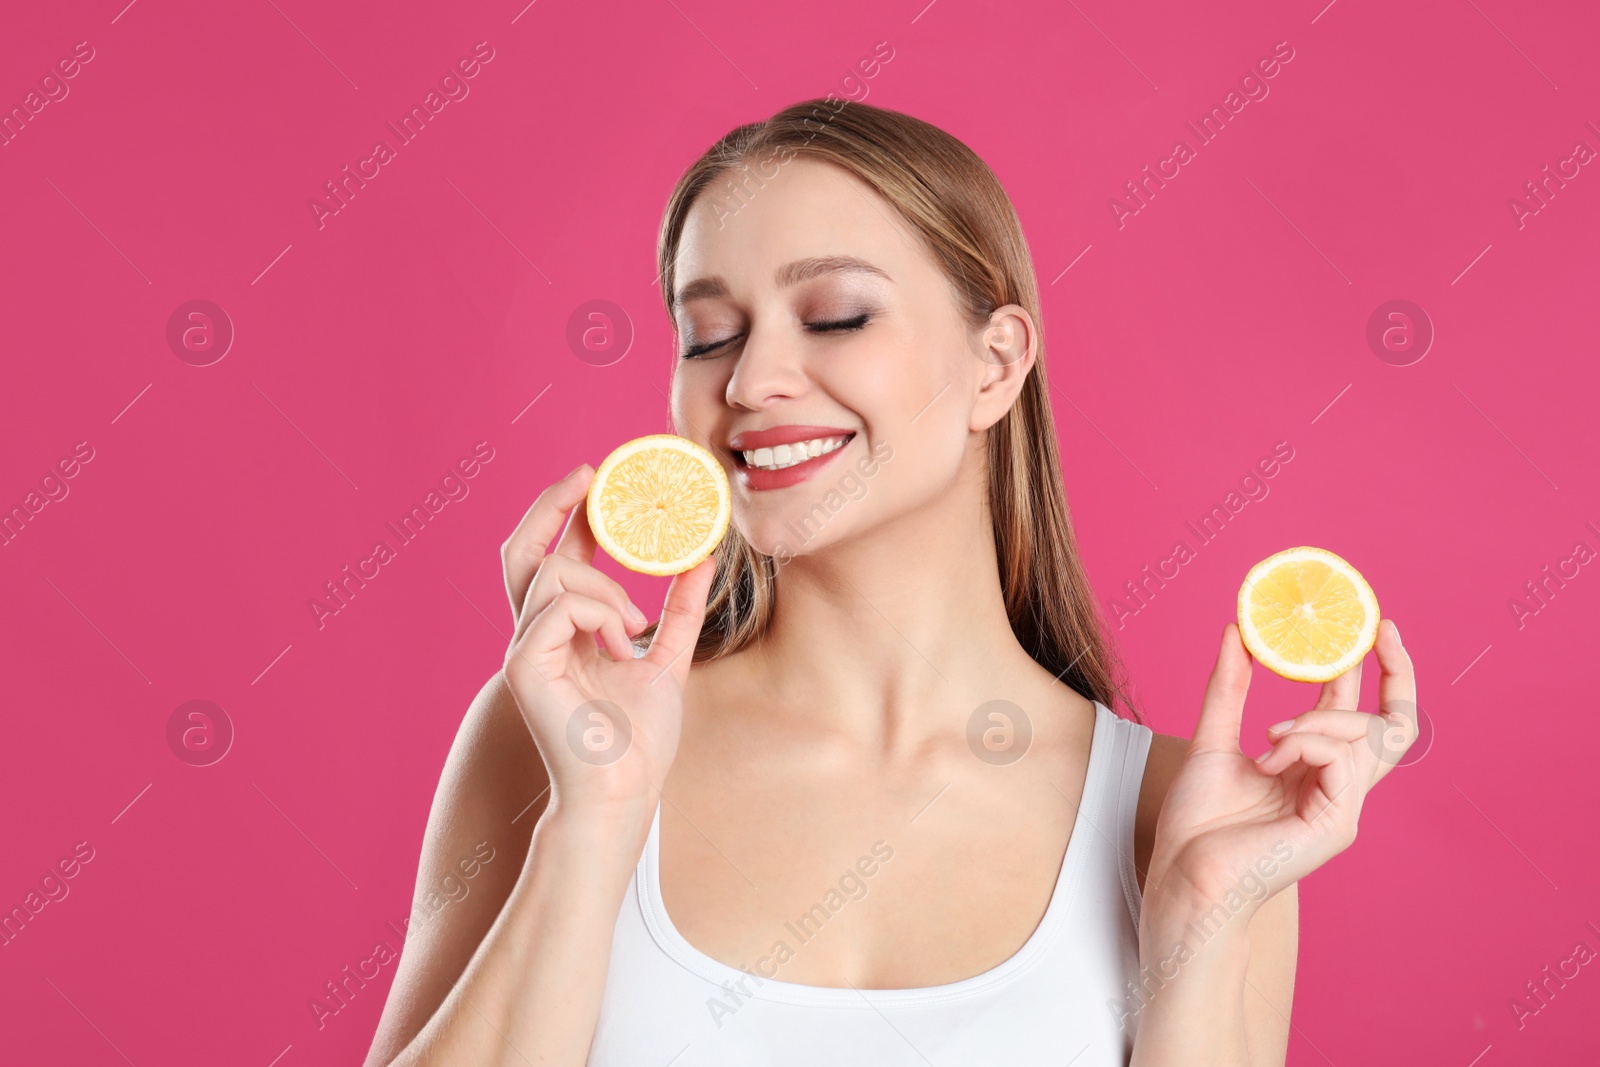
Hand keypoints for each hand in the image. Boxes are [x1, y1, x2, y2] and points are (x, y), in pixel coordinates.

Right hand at [498, 463, 716, 818]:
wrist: (624, 791)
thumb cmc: (640, 738)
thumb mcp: (671, 658)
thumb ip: (682, 609)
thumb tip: (704, 558)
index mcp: (565, 631)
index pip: (556, 555)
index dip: (570, 511)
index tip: (600, 477)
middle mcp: (537, 634)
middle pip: (525, 550)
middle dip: (552, 504)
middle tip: (589, 476)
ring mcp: (525, 649)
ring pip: (555, 573)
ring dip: (606, 588)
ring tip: (635, 627)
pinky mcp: (523, 666)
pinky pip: (558, 606)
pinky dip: (600, 616)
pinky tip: (623, 646)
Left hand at [1142, 619, 1416, 922]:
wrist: (1184, 876)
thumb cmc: (1198, 823)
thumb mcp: (1213, 739)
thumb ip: (1230, 688)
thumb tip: (1237, 632)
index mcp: (1313, 768)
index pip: (1357, 713)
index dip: (1369, 669)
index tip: (1366, 628)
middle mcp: (1337, 787)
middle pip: (1394, 725)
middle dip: (1395, 672)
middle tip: (1376, 629)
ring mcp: (1342, 807)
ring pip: (1366, 736)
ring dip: (1318, 719)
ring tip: (1269, 734)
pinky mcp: (1337, 824)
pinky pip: (1340, 759)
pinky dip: (1304, 744)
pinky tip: (1268, 757)